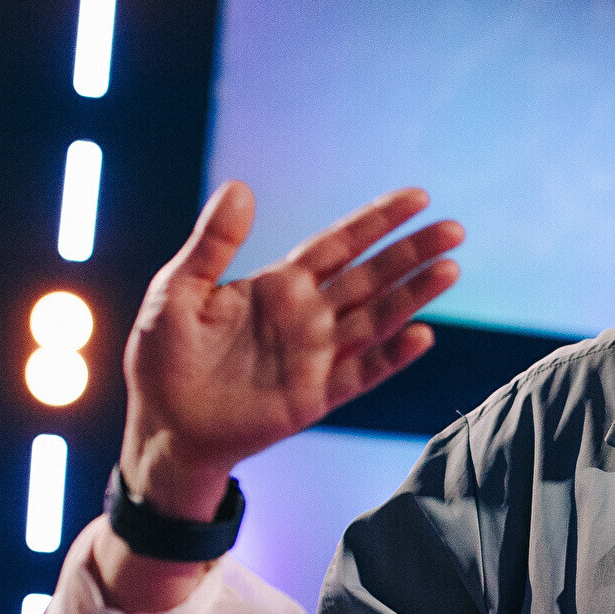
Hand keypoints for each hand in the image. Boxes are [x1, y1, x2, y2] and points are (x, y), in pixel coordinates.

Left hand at [118, 182, 462, 518]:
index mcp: (278, 285)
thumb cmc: (163, 356)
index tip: (417, 197)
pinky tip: (421, 335)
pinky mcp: (315, 396)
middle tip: (453, 229)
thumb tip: (240, 188)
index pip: (339, 244)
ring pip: (376, 319)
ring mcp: (315, 356)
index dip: (377, 221)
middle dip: (411, 252)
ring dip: (413, 296)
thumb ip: (212, 243)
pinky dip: (391, 356)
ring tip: (450, 269)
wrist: (161, 425)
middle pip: (370, 276)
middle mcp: (306, 316)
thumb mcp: (178, 289)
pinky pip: (361, 373)